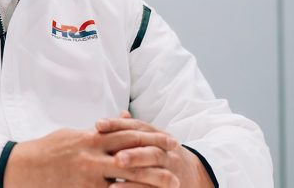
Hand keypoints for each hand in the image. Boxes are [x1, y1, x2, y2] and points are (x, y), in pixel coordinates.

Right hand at [3, 127, 174, 187]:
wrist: (23, 168)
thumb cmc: (49, 150)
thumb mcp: (75, 134)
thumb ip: (100, 131)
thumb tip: (120, 121)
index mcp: (92, 138)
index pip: (128, 134)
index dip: (151, 136)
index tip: (168, 139)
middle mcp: (93, 157)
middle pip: (132, 157)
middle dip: (156, 159)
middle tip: (176, 162)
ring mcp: (89, 177)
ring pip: (127, 180)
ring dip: (150, 182)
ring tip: (170, 184)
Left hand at [95, 111, 213, 187]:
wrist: (195, 175)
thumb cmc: (163, 155)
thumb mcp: (152, 138)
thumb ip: (134, 129)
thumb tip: (120, 113)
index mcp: (158, 135)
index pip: (138, 127)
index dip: (118, 125)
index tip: (98, 125)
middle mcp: (167, 152)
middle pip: (150, 150)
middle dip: (133, 154)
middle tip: (116, 158)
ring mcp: (171, 170)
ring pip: (155, 172)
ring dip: (136, 177)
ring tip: (113, 184)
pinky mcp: (171, 186)